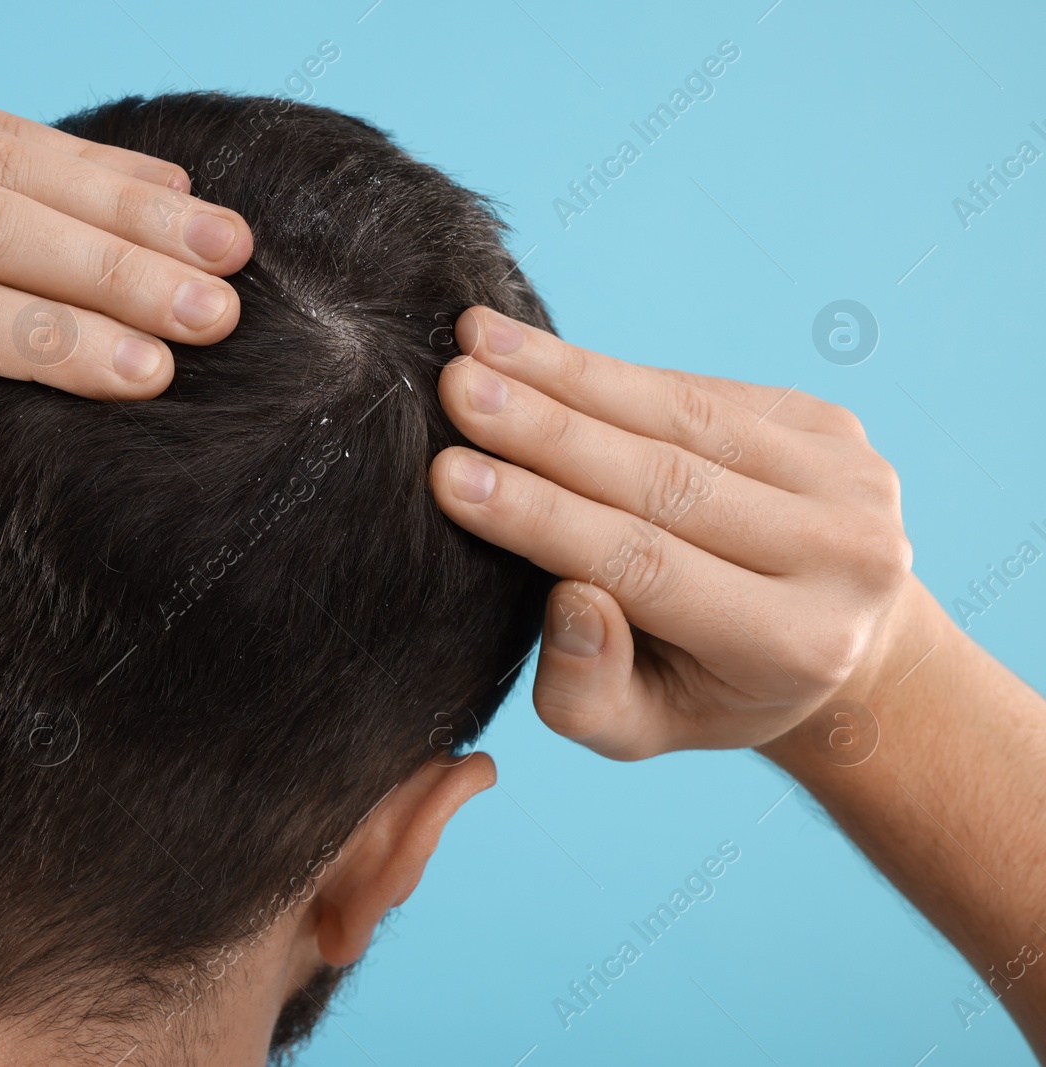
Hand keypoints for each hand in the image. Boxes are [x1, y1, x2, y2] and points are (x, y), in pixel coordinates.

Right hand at [430, 307, 916, 760]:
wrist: (838, 640)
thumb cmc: (708, 691)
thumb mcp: (638, 726)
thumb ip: (590, 688)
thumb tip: (570, 599)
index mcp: (797, 643)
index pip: (645, 565)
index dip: (542, 517)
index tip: (450, 476)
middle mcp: (844, 556)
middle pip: (665, 479)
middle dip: (544, 429)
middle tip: (456, 388)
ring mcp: (851, 480)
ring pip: (683, 417)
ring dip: (568, 374)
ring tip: (480, 342)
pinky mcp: (834, 425)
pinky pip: (699, 391)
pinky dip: (610, 373)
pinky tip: (536, 353)